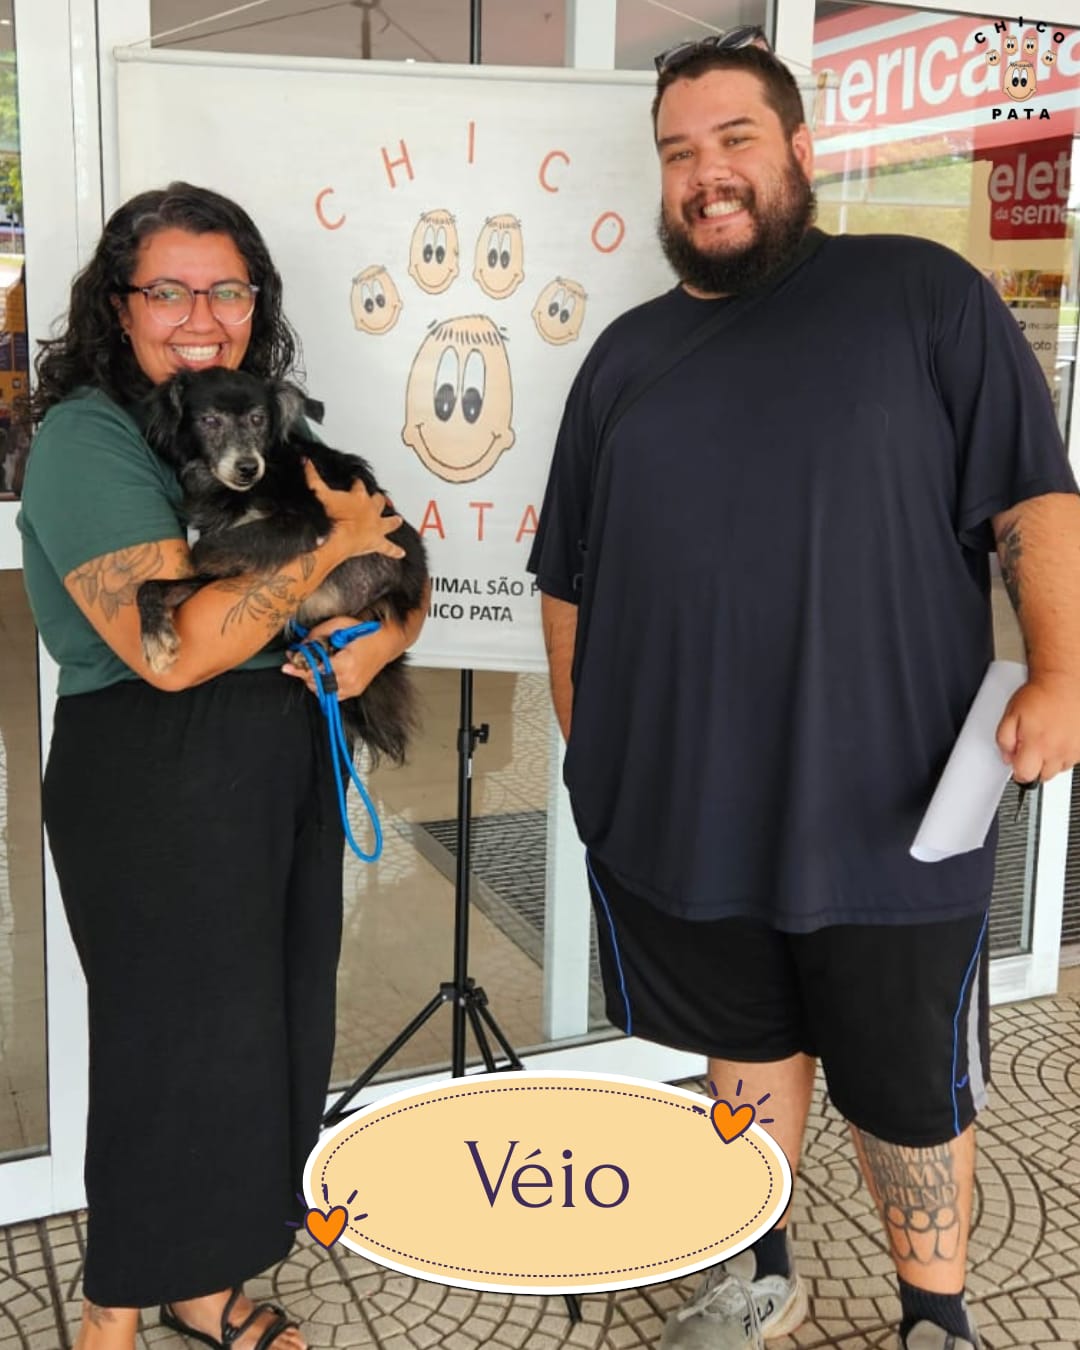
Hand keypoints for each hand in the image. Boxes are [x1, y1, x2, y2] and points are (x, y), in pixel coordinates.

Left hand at [282, 614, 406, 700]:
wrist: (385, 643)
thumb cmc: (365, 633)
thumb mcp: (340, 624)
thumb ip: (318, 634)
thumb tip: (301, 644)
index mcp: (346, 664)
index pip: (315, 671)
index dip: (299, 668)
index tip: (287, 667)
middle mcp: (350, 680)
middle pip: (315, 682)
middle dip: (304, 671)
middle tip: (298, 660)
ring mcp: (352, 688)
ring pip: (321, 690)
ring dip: (312, 679)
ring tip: (314, 665)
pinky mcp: (353, 691)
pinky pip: (331, 694)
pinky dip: (323, 685)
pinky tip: (324, 674)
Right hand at [303, 460, 404, 559]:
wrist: (340, 537)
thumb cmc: (334, 516)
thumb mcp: (321, 494)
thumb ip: (313, 478)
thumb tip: (306, 462)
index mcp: (359, 497)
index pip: (359, 486)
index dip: (357, 483)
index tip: (355, 480)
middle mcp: (371, 510)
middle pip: (378, 501)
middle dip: (378, 500)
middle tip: (379, 498)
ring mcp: (377, 526)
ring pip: (389, 522)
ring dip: (393, 521)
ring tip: (398, 520)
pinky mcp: (377, 542)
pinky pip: (389, 547)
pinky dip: (394, 550)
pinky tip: (401, 553)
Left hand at [996, 671, 1079, 782]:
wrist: (1064, 680)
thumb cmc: (1040, 694)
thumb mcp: (1010, 715)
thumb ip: (1004, 740)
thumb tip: (1007, 756)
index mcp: (1037, 745)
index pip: (1025, 776)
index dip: (1019, 769)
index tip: (1019, 761)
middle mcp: (1058, 750)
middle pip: (1044, 776)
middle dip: (1035, 765)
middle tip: (1032, 747)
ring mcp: (1075, 749)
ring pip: (1060, 768)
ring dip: (1052, 759)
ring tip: (1048, 738)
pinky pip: (1074, 758)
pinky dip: (1066, 751)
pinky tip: (1061, 736)